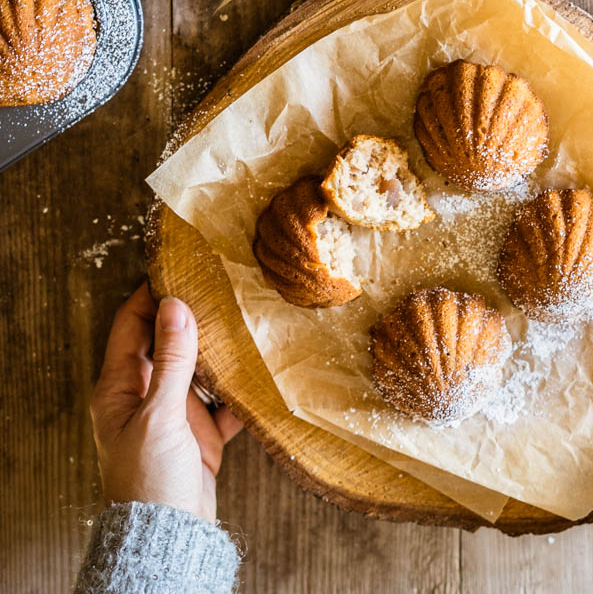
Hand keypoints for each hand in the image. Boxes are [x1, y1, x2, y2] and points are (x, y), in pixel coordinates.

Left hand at [89, 282, 241, 521]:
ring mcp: (175, 413)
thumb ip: (171, 360)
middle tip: (218, 284)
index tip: (177, 267)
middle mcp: (146, 395)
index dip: (151, 294)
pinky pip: (224, 400)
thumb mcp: (159, 415)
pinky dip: (240, 386)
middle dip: (190, 314)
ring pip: (198, 367)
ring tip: (243, 316)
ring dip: (219, 347)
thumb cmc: (148, 479)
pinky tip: (261, 367)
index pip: (132, 325)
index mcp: (120, 388)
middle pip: (168, 341)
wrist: (170, 537)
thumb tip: (175, 304)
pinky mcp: (202, 432)